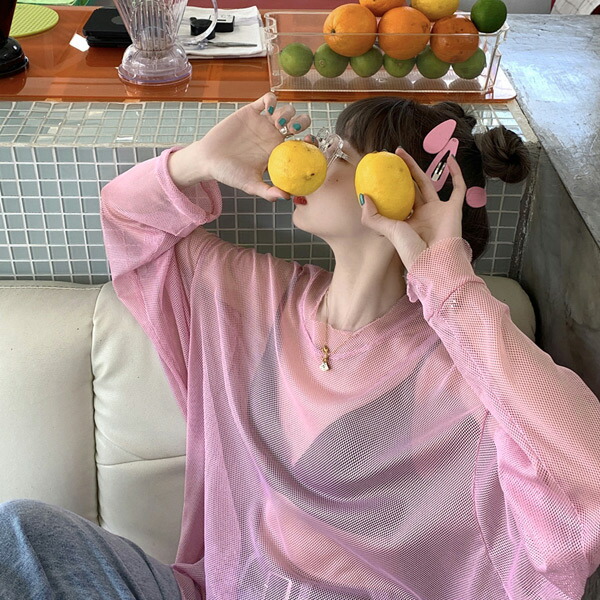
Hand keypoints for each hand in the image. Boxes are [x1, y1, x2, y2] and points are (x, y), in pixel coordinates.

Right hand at [169, 92, 310, 201]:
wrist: (208, 160)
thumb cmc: (229, 174)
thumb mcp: (250, 184)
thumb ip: (267, 191)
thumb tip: (286, 197)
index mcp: (278, 152)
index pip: (301, 143)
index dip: (309, 140)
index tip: (308, 141)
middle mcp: (273, 136)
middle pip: (298, 123)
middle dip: (302, 122)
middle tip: (293, 129)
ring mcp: (263, 123)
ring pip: (286, 110)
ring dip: (288, 112)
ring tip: (278, 121)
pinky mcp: (251, 112)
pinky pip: (266, 100)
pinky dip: (272, 100)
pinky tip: (268, 108)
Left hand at [360, 148, 465, 271]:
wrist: (435, 261)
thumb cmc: (412, 250)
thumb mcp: (388, 231)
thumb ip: (373, 217)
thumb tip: (364, 197)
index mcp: (408, 221)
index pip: (398, 200)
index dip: (391, 186)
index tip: (381, 172)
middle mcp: (423, 215)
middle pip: (411, 188)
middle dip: (402, 172)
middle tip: (392, 157)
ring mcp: (439, 211)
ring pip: (428, 184)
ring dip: (417, 168)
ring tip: (404, 154)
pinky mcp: (454, 210)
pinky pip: (458, 188)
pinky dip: (456, 174)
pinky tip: (450, 159)